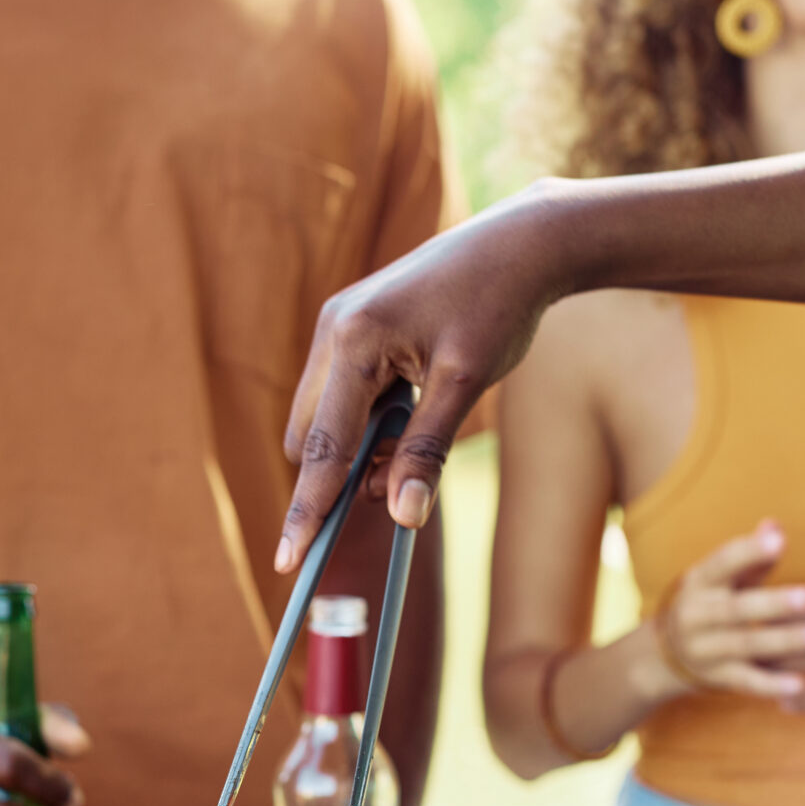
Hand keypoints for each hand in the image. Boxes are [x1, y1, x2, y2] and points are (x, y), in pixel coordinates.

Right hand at [278, 191, 564, 571]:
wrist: (516, 244)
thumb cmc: (497, 306)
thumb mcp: (467, 383)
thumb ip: (427, 450)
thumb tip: (403, 517)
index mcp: (354, 340)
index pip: (322, 447)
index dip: (307, 510)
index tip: (288, 562)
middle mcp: (332, 330)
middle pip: (310, 439)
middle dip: (344, 473)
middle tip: (404, 474)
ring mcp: (337, 327)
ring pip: (323, 420)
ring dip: (360, 445)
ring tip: (421, 423)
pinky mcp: (350, 328)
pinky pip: (340, 396)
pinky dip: (368, 420)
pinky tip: (412, 402)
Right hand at [646, 521, 804, 699]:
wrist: (661, 654)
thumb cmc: (707, 602)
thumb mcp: (719, 578)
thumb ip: (750, 556)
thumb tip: (775, 524)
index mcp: (701, 582)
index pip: (723, 563)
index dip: (749, 552)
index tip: (778, 541)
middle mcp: (699, 615)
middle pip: (737, 609)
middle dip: (773, 604)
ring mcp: (707, 649)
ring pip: (747, 645)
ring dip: (785, 640)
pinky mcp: (718, 677)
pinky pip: (747, 682)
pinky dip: (773, 684)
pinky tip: (801, 684)